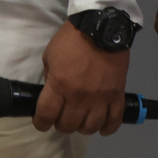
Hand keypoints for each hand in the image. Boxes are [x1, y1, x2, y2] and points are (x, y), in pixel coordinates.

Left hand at [34, 19, 130, 136]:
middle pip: (68, 125)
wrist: (101, 29)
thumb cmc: (71, 40)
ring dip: (82, 127)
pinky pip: (114, 122)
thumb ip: (50, 77)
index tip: (41, 123)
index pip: (47, 114)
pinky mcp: (116, 96)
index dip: (41, 123)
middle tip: (61, 117)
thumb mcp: (50, 55)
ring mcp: (100, 99)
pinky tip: (101, 127)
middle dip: (61, 124)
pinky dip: (107, 129)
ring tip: (80, 120)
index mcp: (60, 85)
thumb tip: (53, 94)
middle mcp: (79, 97)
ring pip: (90, 127)